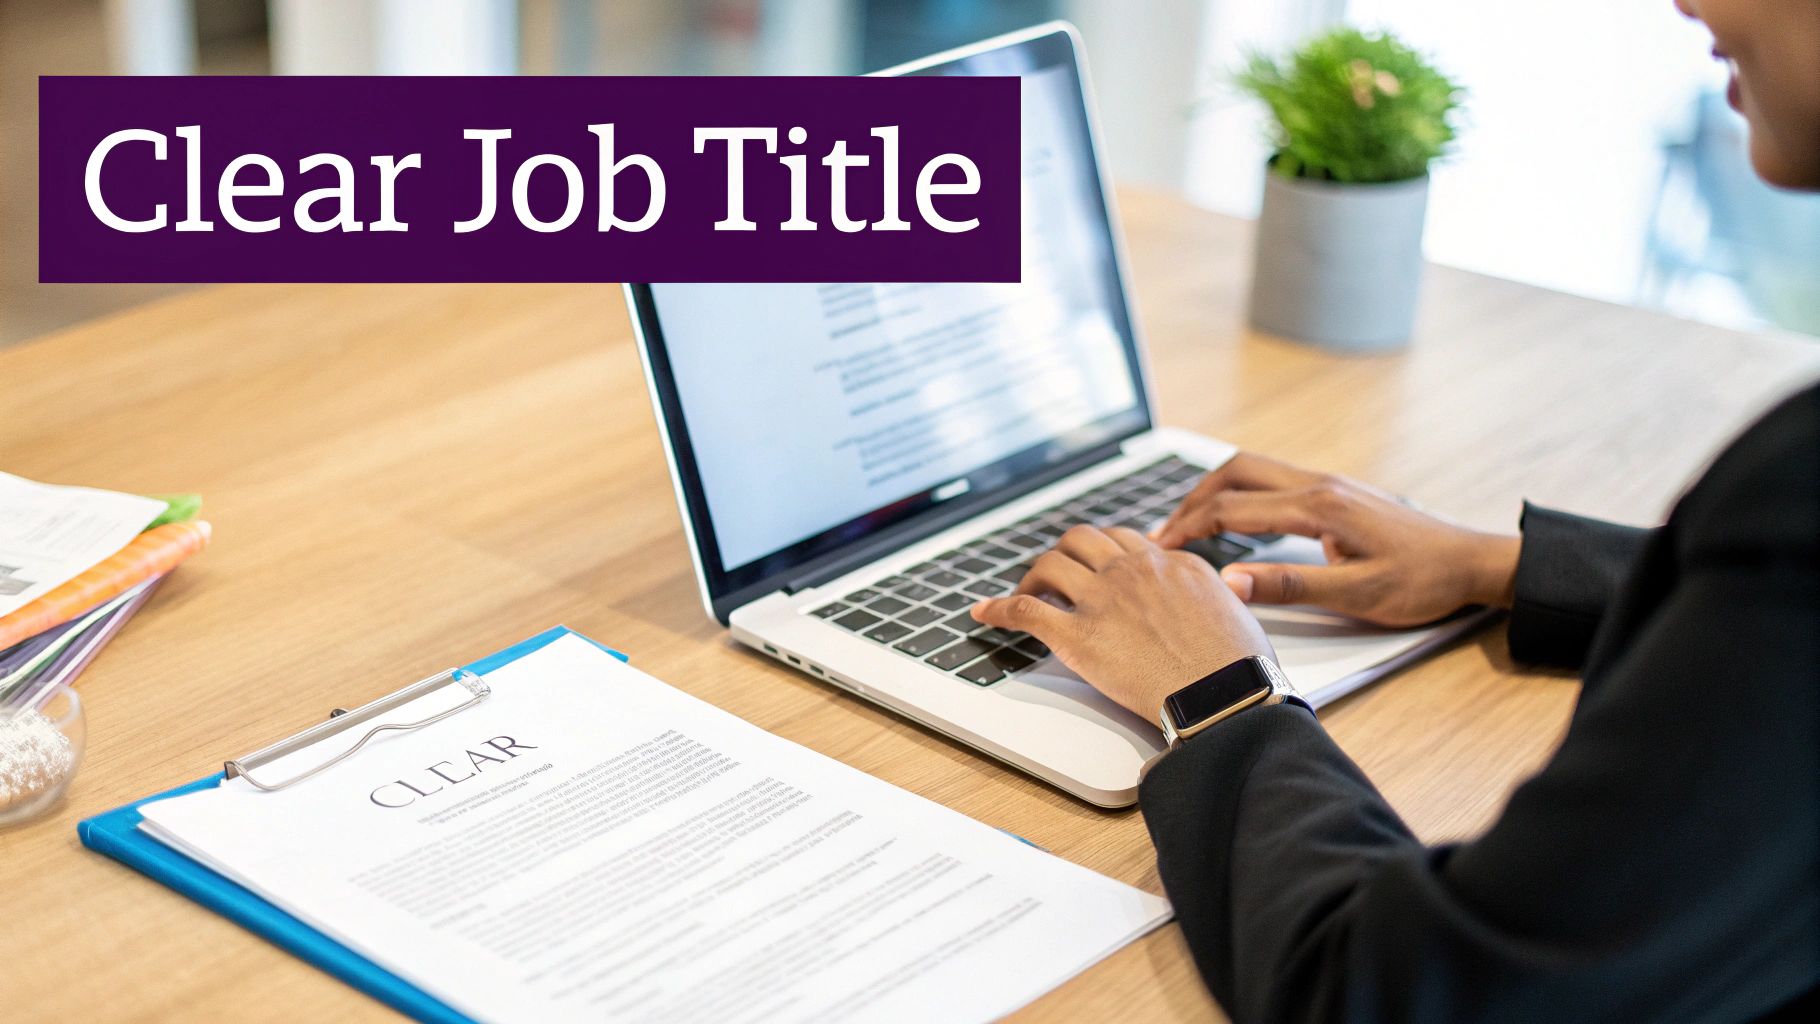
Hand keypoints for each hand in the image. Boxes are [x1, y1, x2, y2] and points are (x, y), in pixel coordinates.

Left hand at [971, 525, 1273, 722]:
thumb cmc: (1239, 665)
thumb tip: (1207, 595)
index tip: (1098, 565)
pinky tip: (984, 613)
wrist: (1224, 695)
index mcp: (1172, 563)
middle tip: (1059, 574)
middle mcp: (1133, 571)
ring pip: (1051, 564)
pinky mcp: (1078, 635)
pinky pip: (1026, 610)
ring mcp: (1102, 599)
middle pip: (1082, 539)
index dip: (1106, 552)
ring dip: (1034, 575)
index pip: (1126, 541)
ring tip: (1027, 591)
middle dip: (1066, 552)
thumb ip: (1212, 593)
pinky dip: (999, 607)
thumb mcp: (1235, 609)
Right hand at [1152, 453, 1520, 626]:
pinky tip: (1233, 520)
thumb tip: (1230, 581)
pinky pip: (1272, 481)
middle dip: (1192, 500)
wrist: (1472, 562)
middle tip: (1164, 533)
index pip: (1233, 509)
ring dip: (1214, 493)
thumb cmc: (1424, 580)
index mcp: (1319, 507)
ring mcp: (1328, 483)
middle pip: (1235, 473)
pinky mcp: (1335, 492)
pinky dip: (1239, 495)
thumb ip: (1290, 586)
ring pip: (1252, 471)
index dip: (1189, 528)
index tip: (1160, 550)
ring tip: (1188, 524)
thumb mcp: (1358, 594)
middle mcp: (1319, 484)